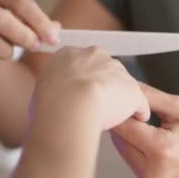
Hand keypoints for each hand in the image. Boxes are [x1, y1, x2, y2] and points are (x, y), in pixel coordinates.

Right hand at [0, 0, 59, 72]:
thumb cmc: (10, 26)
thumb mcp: (26, 19)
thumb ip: (40, 23)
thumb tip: (56, 30)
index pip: (19, 1)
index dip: (38, 22)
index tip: (53, 40)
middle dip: (22, 36)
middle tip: (36, 47)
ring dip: (3, 49)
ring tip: (10, 53)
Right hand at [31, 46, 149, 130]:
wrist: (69, 106)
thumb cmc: (49, 103)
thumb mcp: (40, 91)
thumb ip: (51, 90)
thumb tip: (49, 102)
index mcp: (69, 54)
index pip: (80, 65)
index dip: (81, 83)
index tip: (79, 96)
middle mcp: (95, 56)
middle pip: (105, 72)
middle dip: (103, 90)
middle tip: (95, 110)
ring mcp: (116, 71)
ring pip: (122, 87)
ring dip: (118, 102)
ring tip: (111, 121)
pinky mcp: (133, 89)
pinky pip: (139, 104)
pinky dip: (137, 114)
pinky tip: (132, 123)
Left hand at [111, 83, 178, 177]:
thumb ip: (149, 96)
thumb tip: (124, 84)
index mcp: (161, 149)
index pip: (122, 123)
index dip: (119, 105)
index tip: (121, 92)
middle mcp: (152, 170)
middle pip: (117, 137)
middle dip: (120, 117)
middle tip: (129, 101)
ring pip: (121, 148)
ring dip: (125, 131)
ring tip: (141, 116)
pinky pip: (130, 158)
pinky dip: (133, 143)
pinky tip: (146, 132)